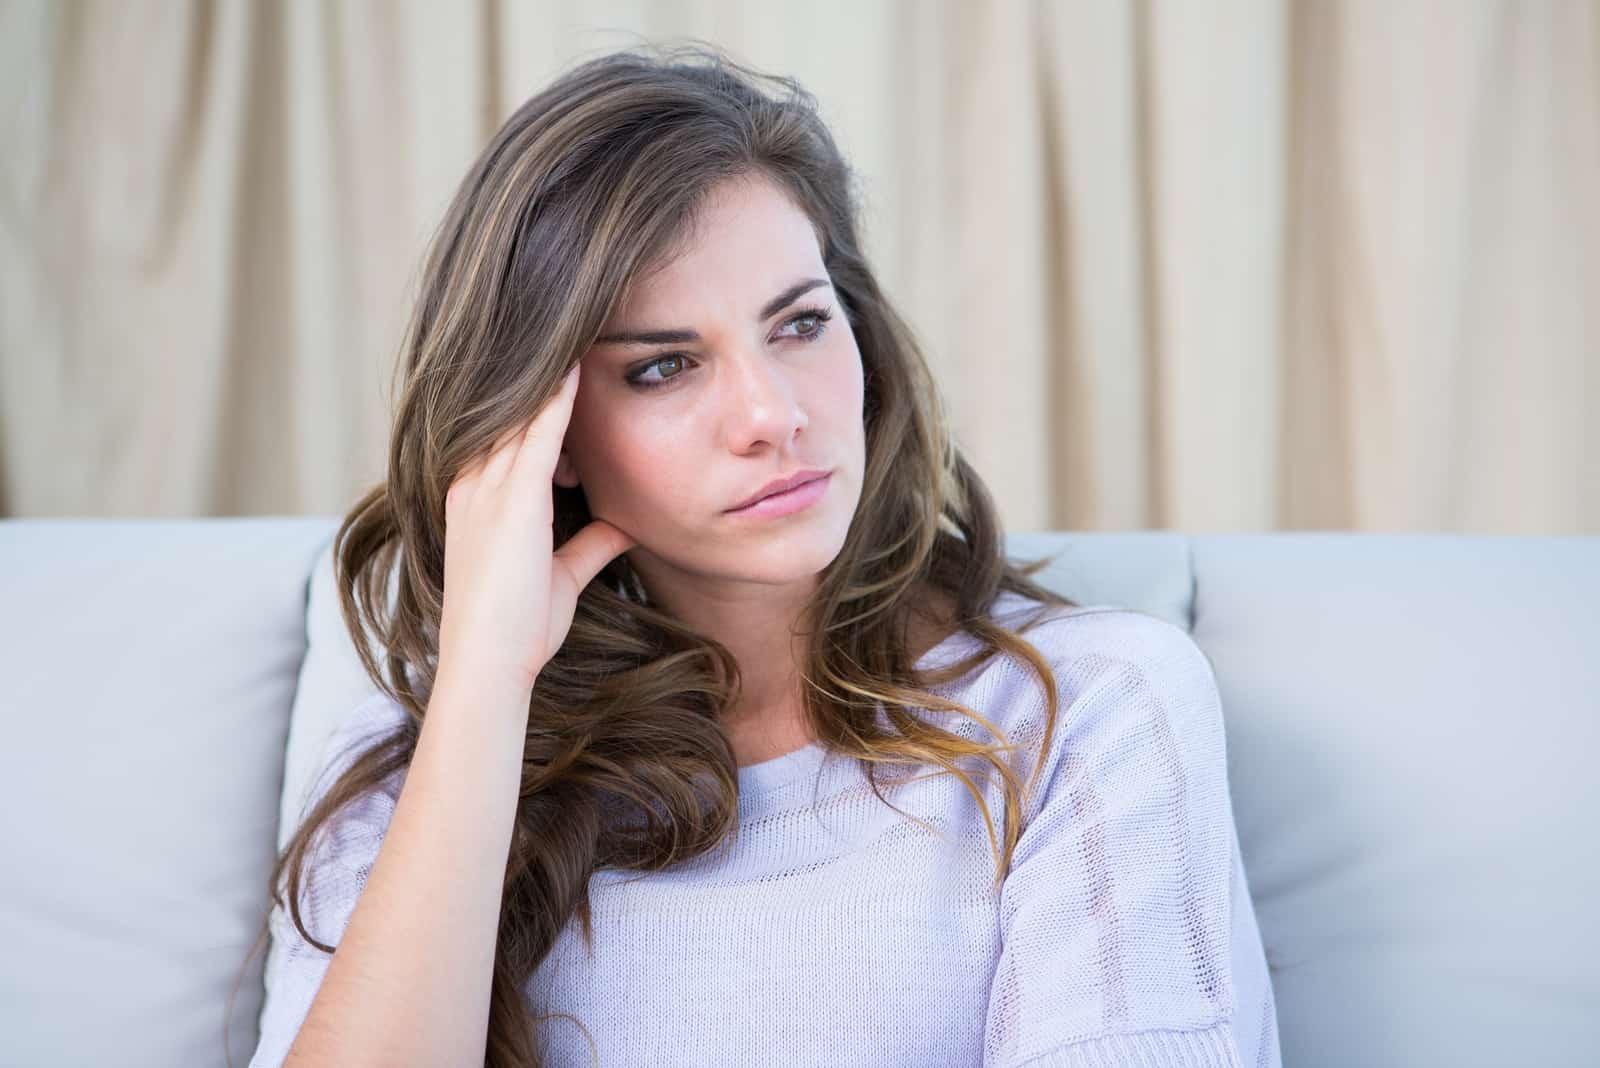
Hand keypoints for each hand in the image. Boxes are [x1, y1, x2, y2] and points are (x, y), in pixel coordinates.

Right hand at [437, 363, 635, 696]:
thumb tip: (625, 522)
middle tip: (573, 330)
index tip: (567, 367)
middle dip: (541, 377)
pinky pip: (536, 434)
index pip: (508, 435)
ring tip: (577, 334)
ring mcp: (488, 488)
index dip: (536, 401)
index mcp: (476, 499)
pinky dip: (556, 400)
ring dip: (550, 377)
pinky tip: (576, 369)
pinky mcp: (511, 498)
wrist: (489, 661)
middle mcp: (474, 484)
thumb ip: (590, 543)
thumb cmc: (518, 627)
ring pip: (521, 415)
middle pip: (511, 413)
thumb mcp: (562, 574)